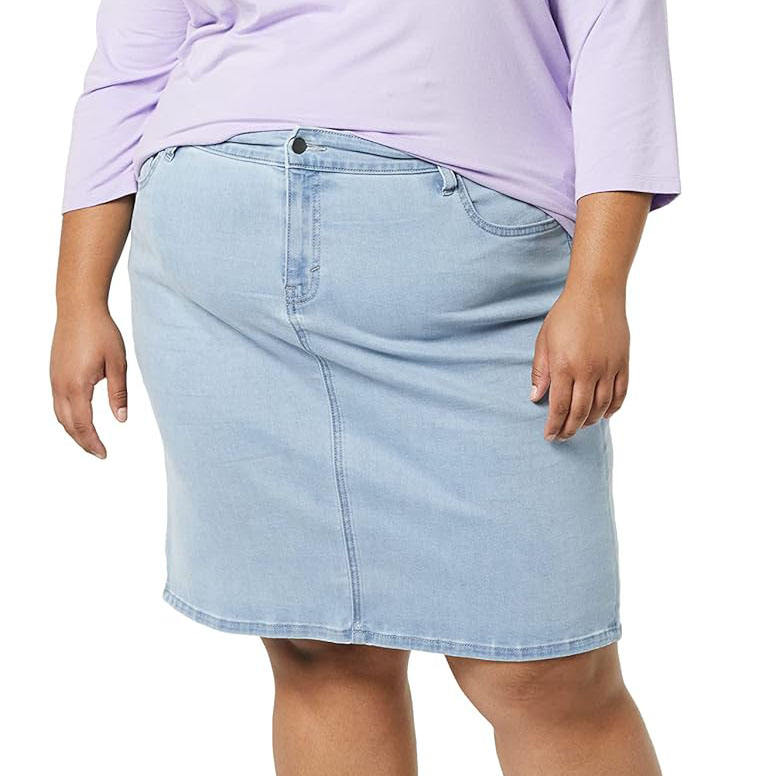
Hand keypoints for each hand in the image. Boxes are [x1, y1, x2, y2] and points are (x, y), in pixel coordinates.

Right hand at [50, 307, 127, 457]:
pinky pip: (57, 403)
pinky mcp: (54, 373)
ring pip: (60, 415)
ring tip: (90, 440)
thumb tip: (121, 419)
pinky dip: (67, 417)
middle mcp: (60, 385)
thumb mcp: (118, 363)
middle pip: (69, 424)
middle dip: (83, 441)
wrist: (79, 309)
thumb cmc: (101, 332)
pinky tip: (79, 419)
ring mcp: (54, 379)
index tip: (104, 454)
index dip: (93, 442)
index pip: (84, 424)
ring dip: (73, 431)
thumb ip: (119, 393)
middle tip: (99, 453)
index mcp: (77, 386)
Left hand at [530, 285, 628, 441]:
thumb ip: (540, 372)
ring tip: (581, 426)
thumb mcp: (544, 341)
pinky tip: (605, 414)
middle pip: (580, 412)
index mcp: (564, 366)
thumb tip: (535, 397)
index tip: (549, 436)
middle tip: (563, 437)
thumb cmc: (565, 315)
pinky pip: (620, 393)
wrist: (596, 293)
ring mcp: (608, 367)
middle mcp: (587, 371)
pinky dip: (613, 408)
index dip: (554, 426)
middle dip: (570, 429)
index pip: (558, 407)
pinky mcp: (622, 362)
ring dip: (591, 421)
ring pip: (602, 407)